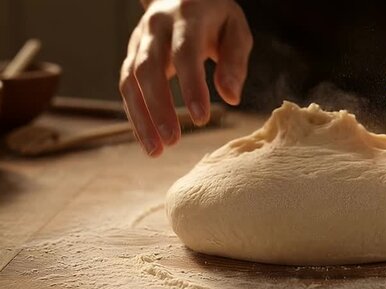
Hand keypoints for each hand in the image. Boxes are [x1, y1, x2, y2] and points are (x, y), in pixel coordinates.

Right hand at [120, 0, 252, 155]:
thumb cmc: (215, 17)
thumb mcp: (235, 30)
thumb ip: (235, 61)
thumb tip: (231, 98)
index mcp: (186, 17)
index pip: (185, 54)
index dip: (191, 87)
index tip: (201, 119)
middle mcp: (155, 27)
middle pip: (149, 68)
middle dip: (159, 107)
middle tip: (173, 141)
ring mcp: (138, 40)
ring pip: (130, 80)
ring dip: (141, 118)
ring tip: (155, 151)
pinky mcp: (130, 55)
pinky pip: (126, 87)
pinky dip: (134, 115)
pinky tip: (146, 139)